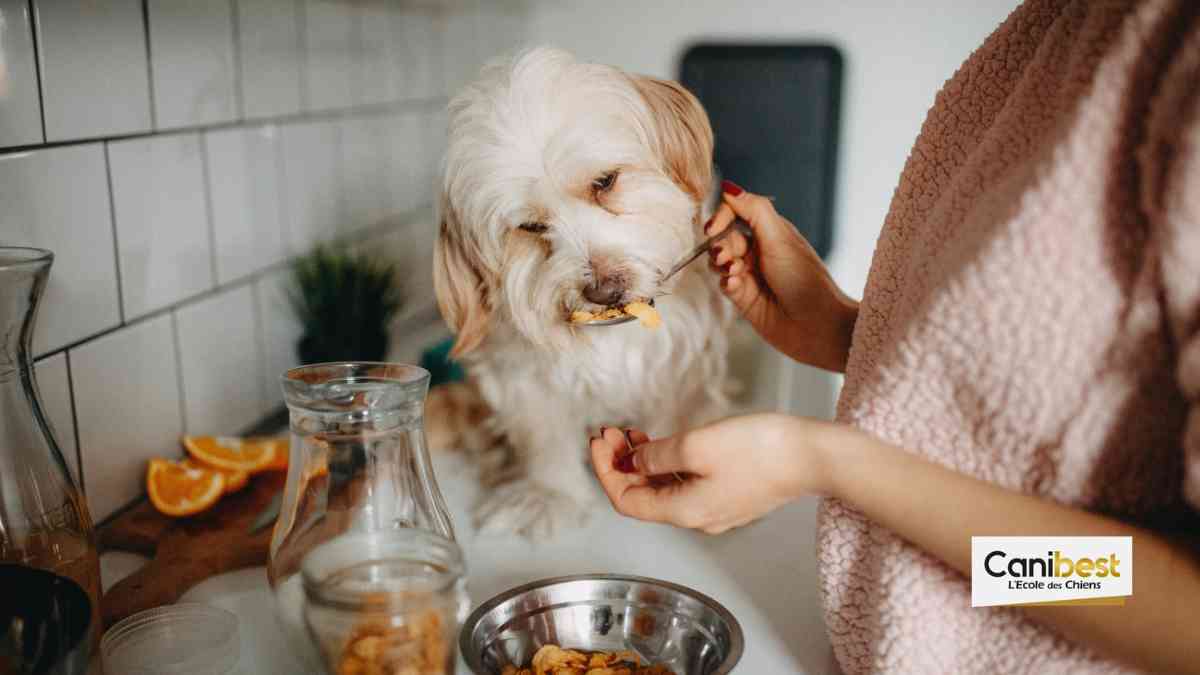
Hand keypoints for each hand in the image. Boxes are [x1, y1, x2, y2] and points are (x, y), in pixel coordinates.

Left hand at [588, 415, 837, 533]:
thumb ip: (658, 456)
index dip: (605, 471)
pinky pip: (684, 483)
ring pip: (662, 489)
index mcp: (683, 511)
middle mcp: (696, 516)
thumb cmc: (762, 451)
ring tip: (630, 433)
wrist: (812, 457)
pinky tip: (662, 443)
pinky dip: (665, 464)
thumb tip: (635, 463)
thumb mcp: (697, 446)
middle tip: (610, 432)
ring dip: (642, 462)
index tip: (598, 442)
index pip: (626, 500)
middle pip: (642, 496)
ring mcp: (714, 507)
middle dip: (620, 464)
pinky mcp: (728, 493)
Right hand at [707, 180, 858, 371]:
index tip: (713, 227)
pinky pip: (724, 284)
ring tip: (734, 272)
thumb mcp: (779, 237)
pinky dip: (726, 282)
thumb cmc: (806, 280)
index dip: (722, 216)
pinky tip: (736, 286)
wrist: (817, 326)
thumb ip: (753, 210)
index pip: (736, 212)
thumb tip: (728, 187)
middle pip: (724, 237)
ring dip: (721, 264)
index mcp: (771, 232)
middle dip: (720, 244)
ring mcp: (751, 275)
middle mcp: (760, 251)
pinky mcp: (744, 298)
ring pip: (720, 261)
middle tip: (726, 257)